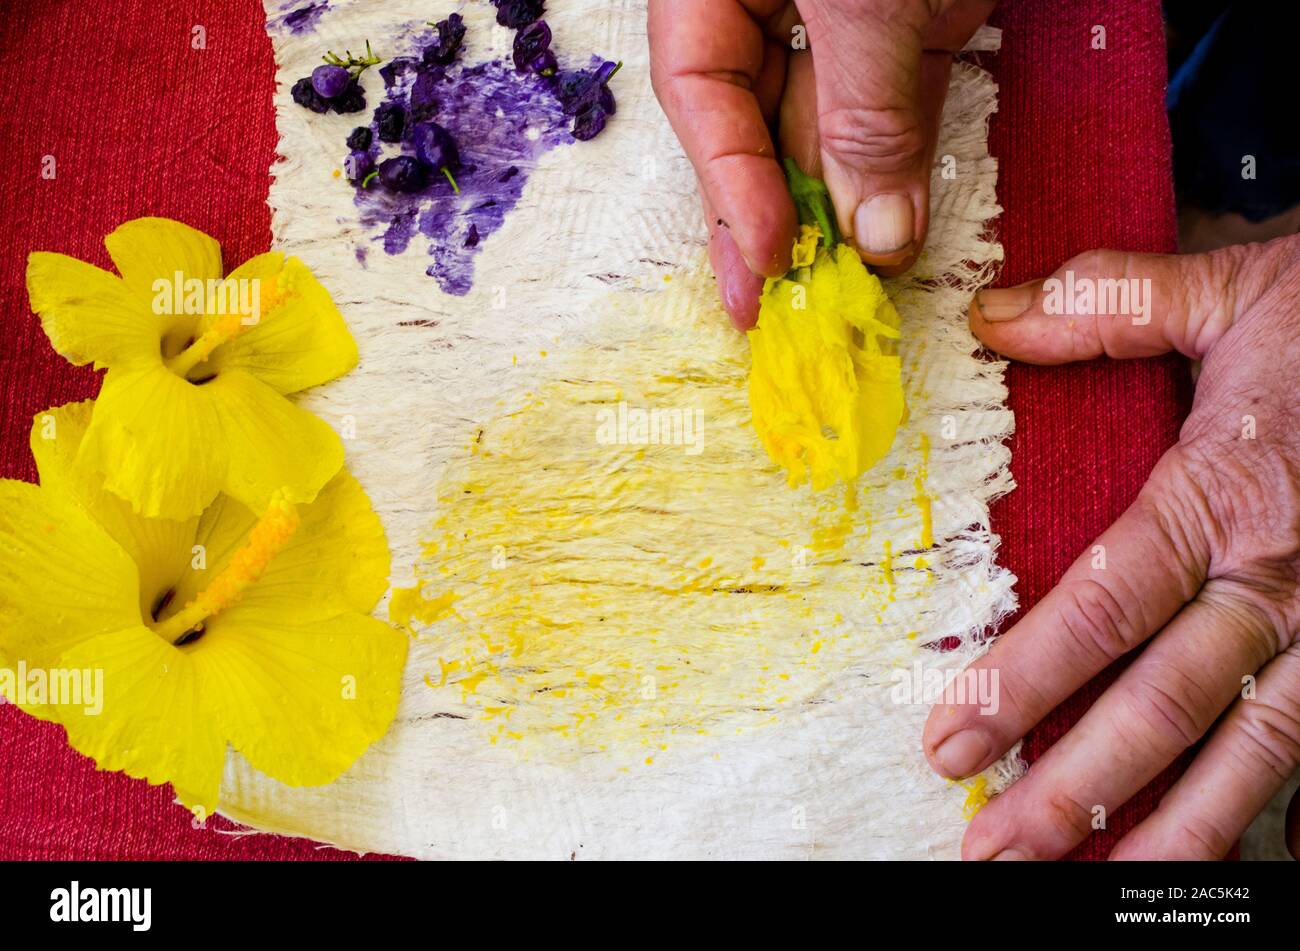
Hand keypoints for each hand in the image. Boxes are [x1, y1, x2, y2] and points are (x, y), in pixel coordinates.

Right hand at [648, 0, 994, 328]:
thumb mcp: (869, 3)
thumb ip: (862, 111)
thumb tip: (874, 234)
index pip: (697, 89)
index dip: (729, 181)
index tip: (768, 258)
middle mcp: (765, 1)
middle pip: (753, 124)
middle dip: (779, 215)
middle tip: (778, 306)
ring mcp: (838, 15)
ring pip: (827, 128)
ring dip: (847, 209)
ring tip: (851, 283)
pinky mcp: (906, 23)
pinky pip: (891, 109)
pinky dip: (899, 170)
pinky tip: (899, 236)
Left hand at [924, 235, 1299, 859]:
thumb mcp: (1231, 290)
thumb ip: (1109, 302)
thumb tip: (990, 316)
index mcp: (1227, 496)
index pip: (1104, 607)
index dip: (1021, 677)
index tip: (949, 732)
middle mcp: (1283, 578)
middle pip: (1166, 704)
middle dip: (1076, 786)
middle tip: (994, 844)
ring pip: (1253, 750)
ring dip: (1172, 828)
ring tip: (1095, 885)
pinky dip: (1276, 808)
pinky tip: (1228, 857)